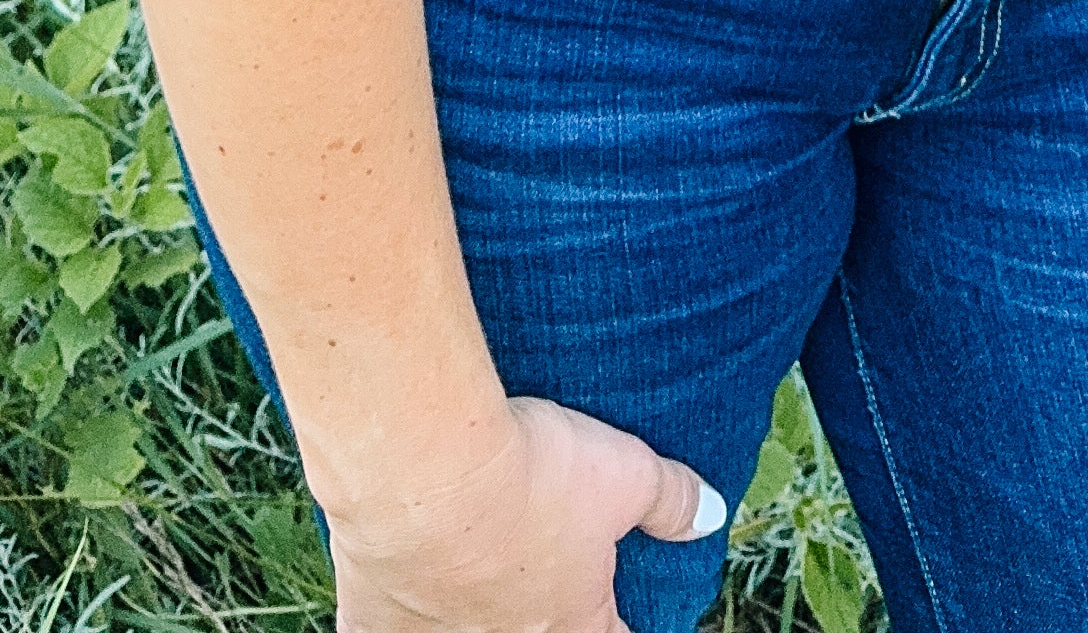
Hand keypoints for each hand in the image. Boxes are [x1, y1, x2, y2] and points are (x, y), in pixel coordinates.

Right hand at [328, 391, 723, 632]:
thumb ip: (670, 498)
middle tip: (541, 590)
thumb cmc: (532, 473)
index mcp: (570, 620)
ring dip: (468, 615)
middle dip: (543, 616)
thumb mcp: (625, 472)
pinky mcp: (375, 619)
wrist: (429, 470)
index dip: (621, 627)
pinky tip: (390, 600)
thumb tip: (713, 514)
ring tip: (473, 579)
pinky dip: (386, 618)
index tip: (622, 617)